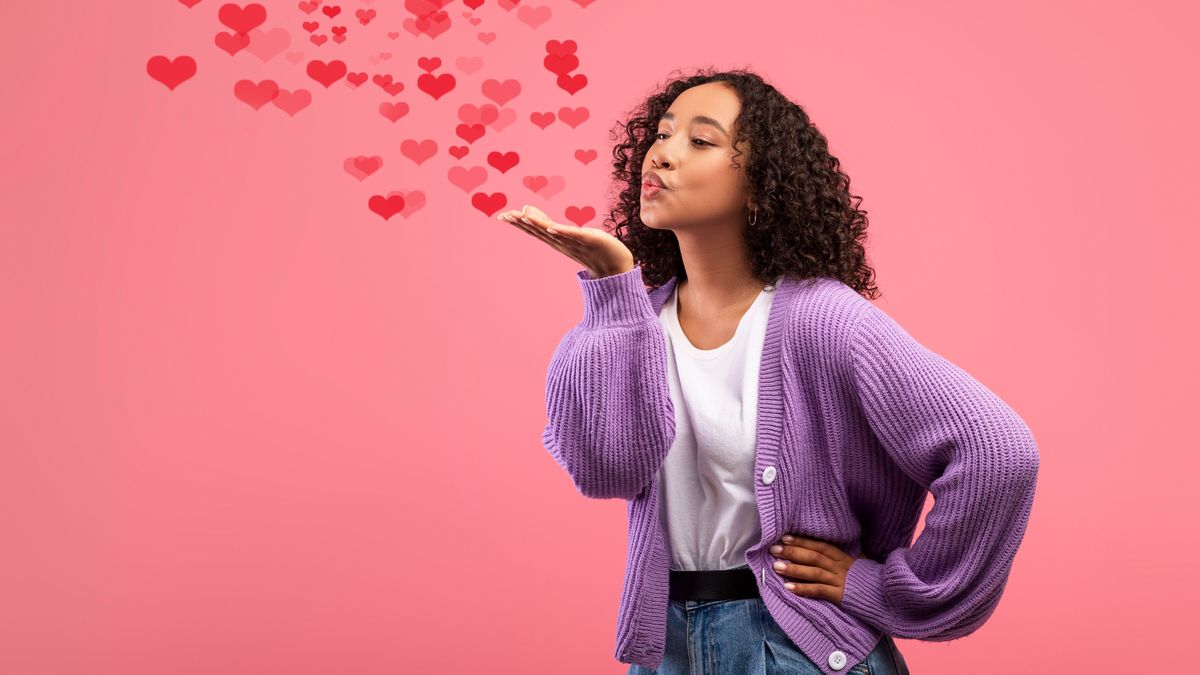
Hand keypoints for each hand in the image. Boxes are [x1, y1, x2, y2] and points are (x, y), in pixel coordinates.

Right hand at [498, 204, 634, 278]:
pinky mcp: (590, 240)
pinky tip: (552, 228)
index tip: (503, 216)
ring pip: (553, 233)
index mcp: (558, 241)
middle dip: (523, 224)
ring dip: (538, 225)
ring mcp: (576, 243)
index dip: (519, 223)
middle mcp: (563, 243)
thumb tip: (528, 210)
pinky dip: (562, 232)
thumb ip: (548, 224)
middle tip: (506, 215)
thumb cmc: (592, 249)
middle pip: (540, 232)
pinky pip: (574, 236)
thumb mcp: (568, 234)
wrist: (616, 268)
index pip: (535, 231)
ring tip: (523, 216)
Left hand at [768, 534, 866, 605]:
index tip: (785, 537)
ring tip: (776, 567)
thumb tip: (825, 547)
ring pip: (814, 572)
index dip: (802, 540)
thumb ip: (842, 556)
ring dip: (794, 569)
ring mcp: (840, 580)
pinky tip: (789, 587)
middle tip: (774, 549)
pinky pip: (819, 590)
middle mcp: (840, 566)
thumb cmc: (868, 580)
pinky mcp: (840, 595)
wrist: (885, 596)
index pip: (820, 545)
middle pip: (814, 556)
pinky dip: (803, 589)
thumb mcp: (857, 563)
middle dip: (793, 551)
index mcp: (843, 557)